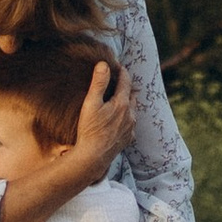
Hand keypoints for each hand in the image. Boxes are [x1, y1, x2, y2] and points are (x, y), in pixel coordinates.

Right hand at [75, 57, 134, 172]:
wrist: (92, 157)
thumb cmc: (89, 129)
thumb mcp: (91, 103)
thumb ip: (98, 82)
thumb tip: (104, 64)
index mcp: (122, 103)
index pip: (126, 81)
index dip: (122, 72)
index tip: (118, 66)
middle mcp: (130, 115)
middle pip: (131, 95)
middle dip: (125, 88)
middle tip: (117, 83)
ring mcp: (130, 128)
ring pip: (132, 110)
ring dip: (126, 103)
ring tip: (117, 101)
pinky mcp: (128, 139)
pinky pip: (130, 124)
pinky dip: (125, 118)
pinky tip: (117, 120)